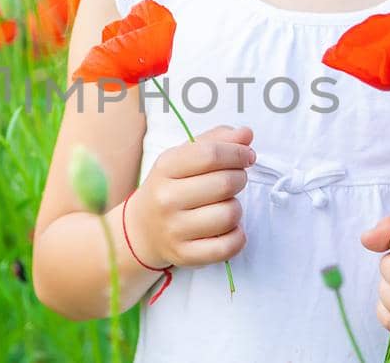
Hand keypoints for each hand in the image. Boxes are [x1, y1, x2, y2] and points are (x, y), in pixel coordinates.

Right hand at [125, 125, 255, 268]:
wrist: (142, 229)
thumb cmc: (171, 187)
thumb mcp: (184, 157)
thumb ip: (216, 141)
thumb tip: (246, 134)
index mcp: (165, 167)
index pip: (210, 154)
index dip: (237, 153)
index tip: (247, 156)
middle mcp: (166, 199)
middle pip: (225, 183)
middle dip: (240, 178)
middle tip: (235, 180)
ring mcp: (174, 229)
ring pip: (229, 214)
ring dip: (236, 208)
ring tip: (225, 205)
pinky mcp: (185, 255)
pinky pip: (227, 246)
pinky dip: (237, 237)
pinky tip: (229, 229)